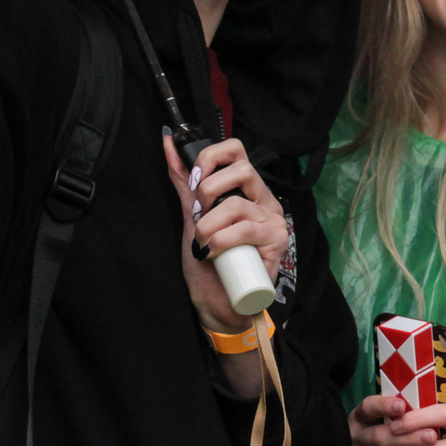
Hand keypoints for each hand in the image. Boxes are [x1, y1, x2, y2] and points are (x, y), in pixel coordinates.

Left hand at [163, 134, 288, 340]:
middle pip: (242, 168)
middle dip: (208, 189)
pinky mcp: (277, 242)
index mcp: (246, 190)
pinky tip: (213, 253)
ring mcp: (273, 220)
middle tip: (199, 213)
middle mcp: (263, 200)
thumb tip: (168, 142)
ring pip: (236, 204)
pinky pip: (246, 230)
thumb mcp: (192, 217)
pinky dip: (221, 240)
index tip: (195, 180)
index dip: (211, 156)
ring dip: (208, 225)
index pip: (236, 150)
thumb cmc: (208, 262)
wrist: (219, 303)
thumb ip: (185, 182)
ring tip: (203, 244)